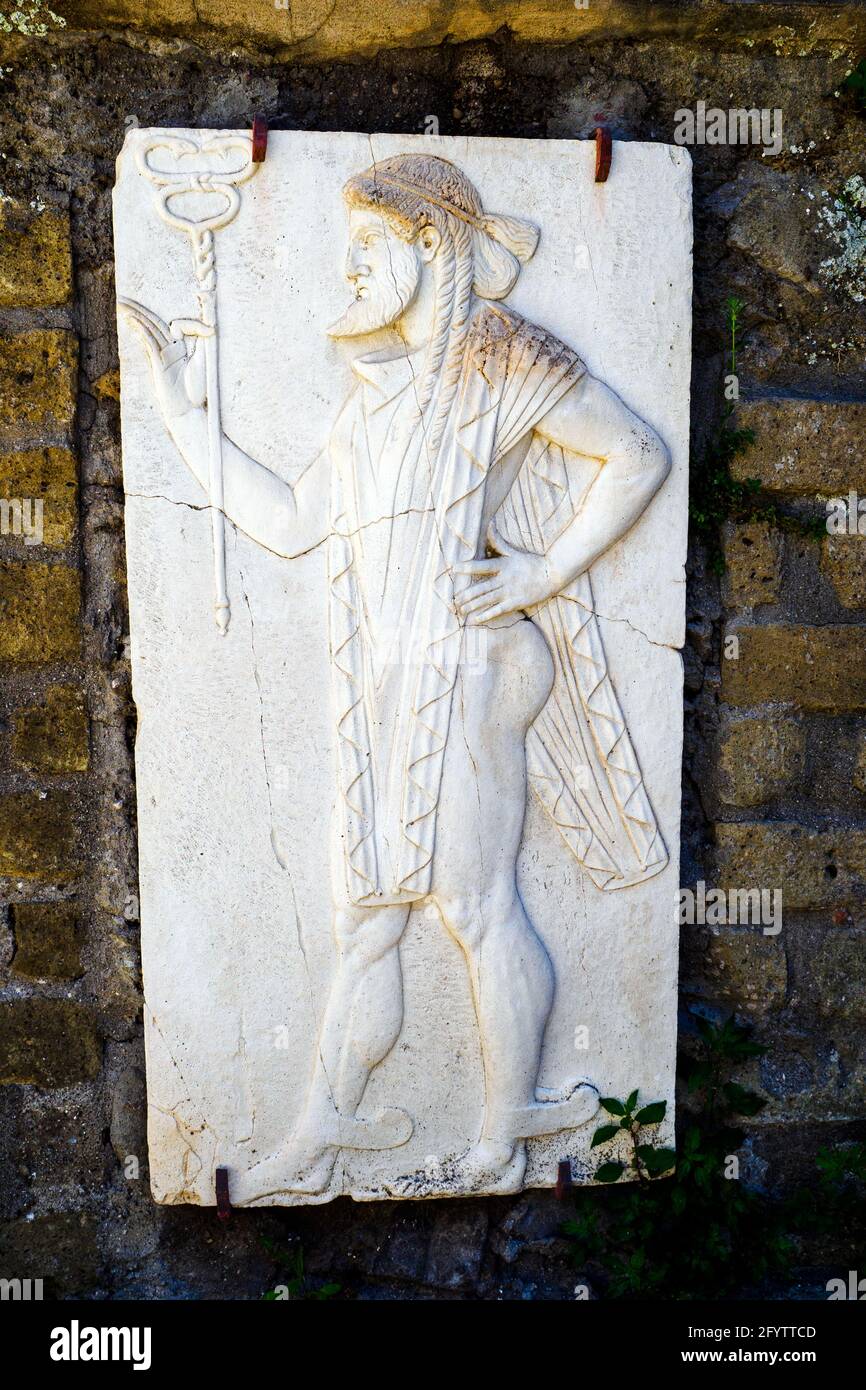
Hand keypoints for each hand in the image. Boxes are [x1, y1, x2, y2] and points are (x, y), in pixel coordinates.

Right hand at [118, 297, 206, 422]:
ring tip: (121, 303)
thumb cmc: (196, 390)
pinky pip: (149, 344)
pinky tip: (132, 321)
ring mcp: (162, 356)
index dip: (193, 324)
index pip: (178, 325)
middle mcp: (169, 349)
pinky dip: (142, 332)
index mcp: (180, 347)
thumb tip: (210, 324)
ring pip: (148, 330)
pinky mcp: (158, 364)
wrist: (188, 409)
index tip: (211, 330)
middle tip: (123, 297)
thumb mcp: (205, 360)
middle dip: (139, 309)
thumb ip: (204, 343)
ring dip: (136, 316)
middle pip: (153, 323)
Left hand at [454, 525, 561, 623]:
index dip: (468, 567)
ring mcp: (509, 592)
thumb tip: (489, 523)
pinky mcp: (515, 603)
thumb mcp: (513, 551)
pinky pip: (497, 610)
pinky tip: (474, 619)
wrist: (551, 575)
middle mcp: (504, 579)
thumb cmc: (530, 562)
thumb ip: (498, 540)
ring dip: (472, 605)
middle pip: (481, 587)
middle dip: (466, 594)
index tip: (454, 568)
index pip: (482, 566)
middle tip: (453, 599)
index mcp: (503, 565)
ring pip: (486, 600)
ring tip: (460, 609)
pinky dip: (485, 615)